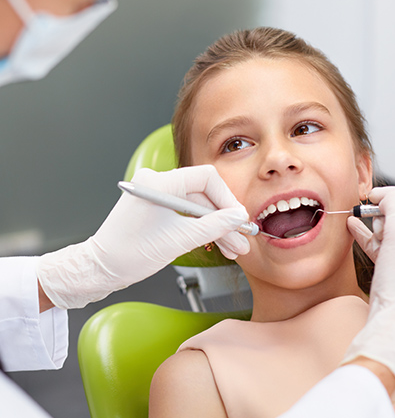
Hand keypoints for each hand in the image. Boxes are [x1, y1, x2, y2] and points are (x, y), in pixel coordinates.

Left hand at [36, 165, 249, 308]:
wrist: (100, 269)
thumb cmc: (129, 254)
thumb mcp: (179, 240)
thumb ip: (213, 226)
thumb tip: (238, 218)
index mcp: (160, 182)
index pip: (206, 178)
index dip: (227, 198)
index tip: (238, 218)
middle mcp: (157, 182)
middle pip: (203, 194)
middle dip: (223, 219)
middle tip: (240, 238)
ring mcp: (156, 195)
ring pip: (197, 206)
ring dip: (215, 227)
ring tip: (233, 248)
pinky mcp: (156, 207)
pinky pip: (185, 213)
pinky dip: (200, 227)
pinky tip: (217, 242)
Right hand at [342, 187, 394, 400]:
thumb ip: (394, 201)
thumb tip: (384, 196)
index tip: (378, 195)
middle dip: (385, 213)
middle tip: (374, 216)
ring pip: (389, 229)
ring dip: (375, 225)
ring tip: (364, 226)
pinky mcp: (394, 270)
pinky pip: (379, 245)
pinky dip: (366, 235)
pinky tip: (352, 225)